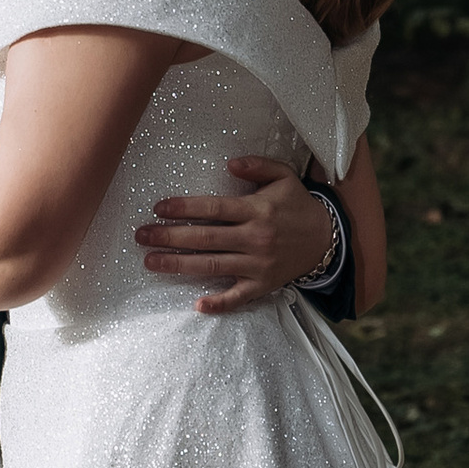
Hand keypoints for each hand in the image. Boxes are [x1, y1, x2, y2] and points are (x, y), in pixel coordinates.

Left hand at [135, 156, 339, 315]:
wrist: (327, 239)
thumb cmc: (298, 205)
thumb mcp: (284, 176)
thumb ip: (258, 165)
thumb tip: (230, 162)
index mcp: (257, 210)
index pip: (213, 209)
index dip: (184, 208)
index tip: (159, 208)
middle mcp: (255, 238)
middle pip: (205, 239)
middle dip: (169, 237)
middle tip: (141, 236)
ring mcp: (258, 264)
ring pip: (212, 266)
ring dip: (178, 265)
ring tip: (150, 261)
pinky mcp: (263, 285)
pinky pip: (239, 298)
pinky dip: (219, 303)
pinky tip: (197, 305)